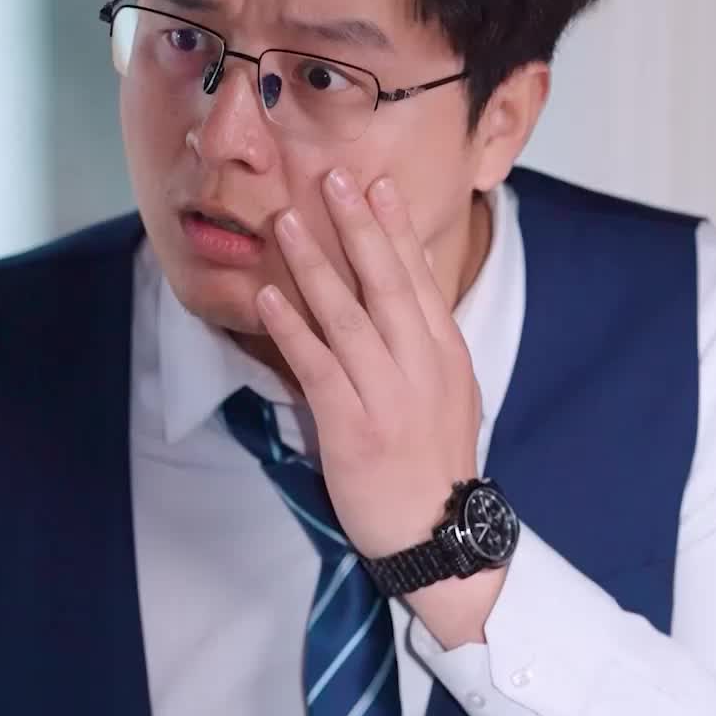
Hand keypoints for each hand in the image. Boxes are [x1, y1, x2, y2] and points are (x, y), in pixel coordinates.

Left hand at [256, 169, 481, 560]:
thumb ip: (424, 347)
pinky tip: (267, 297)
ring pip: (347, 316)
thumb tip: (403, 293)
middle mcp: (421, 366)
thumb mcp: (448, 396)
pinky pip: (317, 367)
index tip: (378, 186)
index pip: (418, 279)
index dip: (396, 230)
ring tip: (288, 222)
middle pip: (386, 283)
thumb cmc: (433, 468)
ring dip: (314, 265)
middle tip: (335, 177)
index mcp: (445, 355)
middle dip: (359, 227)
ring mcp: (388, 395)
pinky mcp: (353, 426)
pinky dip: (292, 328)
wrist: (437, 537)